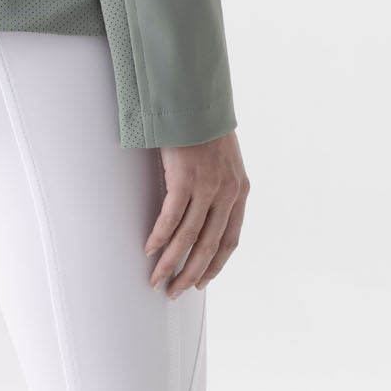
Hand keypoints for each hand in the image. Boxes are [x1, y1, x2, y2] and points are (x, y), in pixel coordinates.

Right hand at [144, 130, 247, 296]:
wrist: (197, 99)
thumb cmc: (206, 128)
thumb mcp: (225, 161)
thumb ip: (222, 187)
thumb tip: (207, 213)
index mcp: (241, 192)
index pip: (230, 241)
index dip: (215, 266)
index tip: (200, 282)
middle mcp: (227, 193)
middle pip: (208, 246)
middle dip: (189, 274)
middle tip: (173, 291)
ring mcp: (207, 187)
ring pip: (187, 238)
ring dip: (170, 263)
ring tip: (157, 279)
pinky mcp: (184, 178)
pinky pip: (170, 218)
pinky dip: (159, 238)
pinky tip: (149, 249)